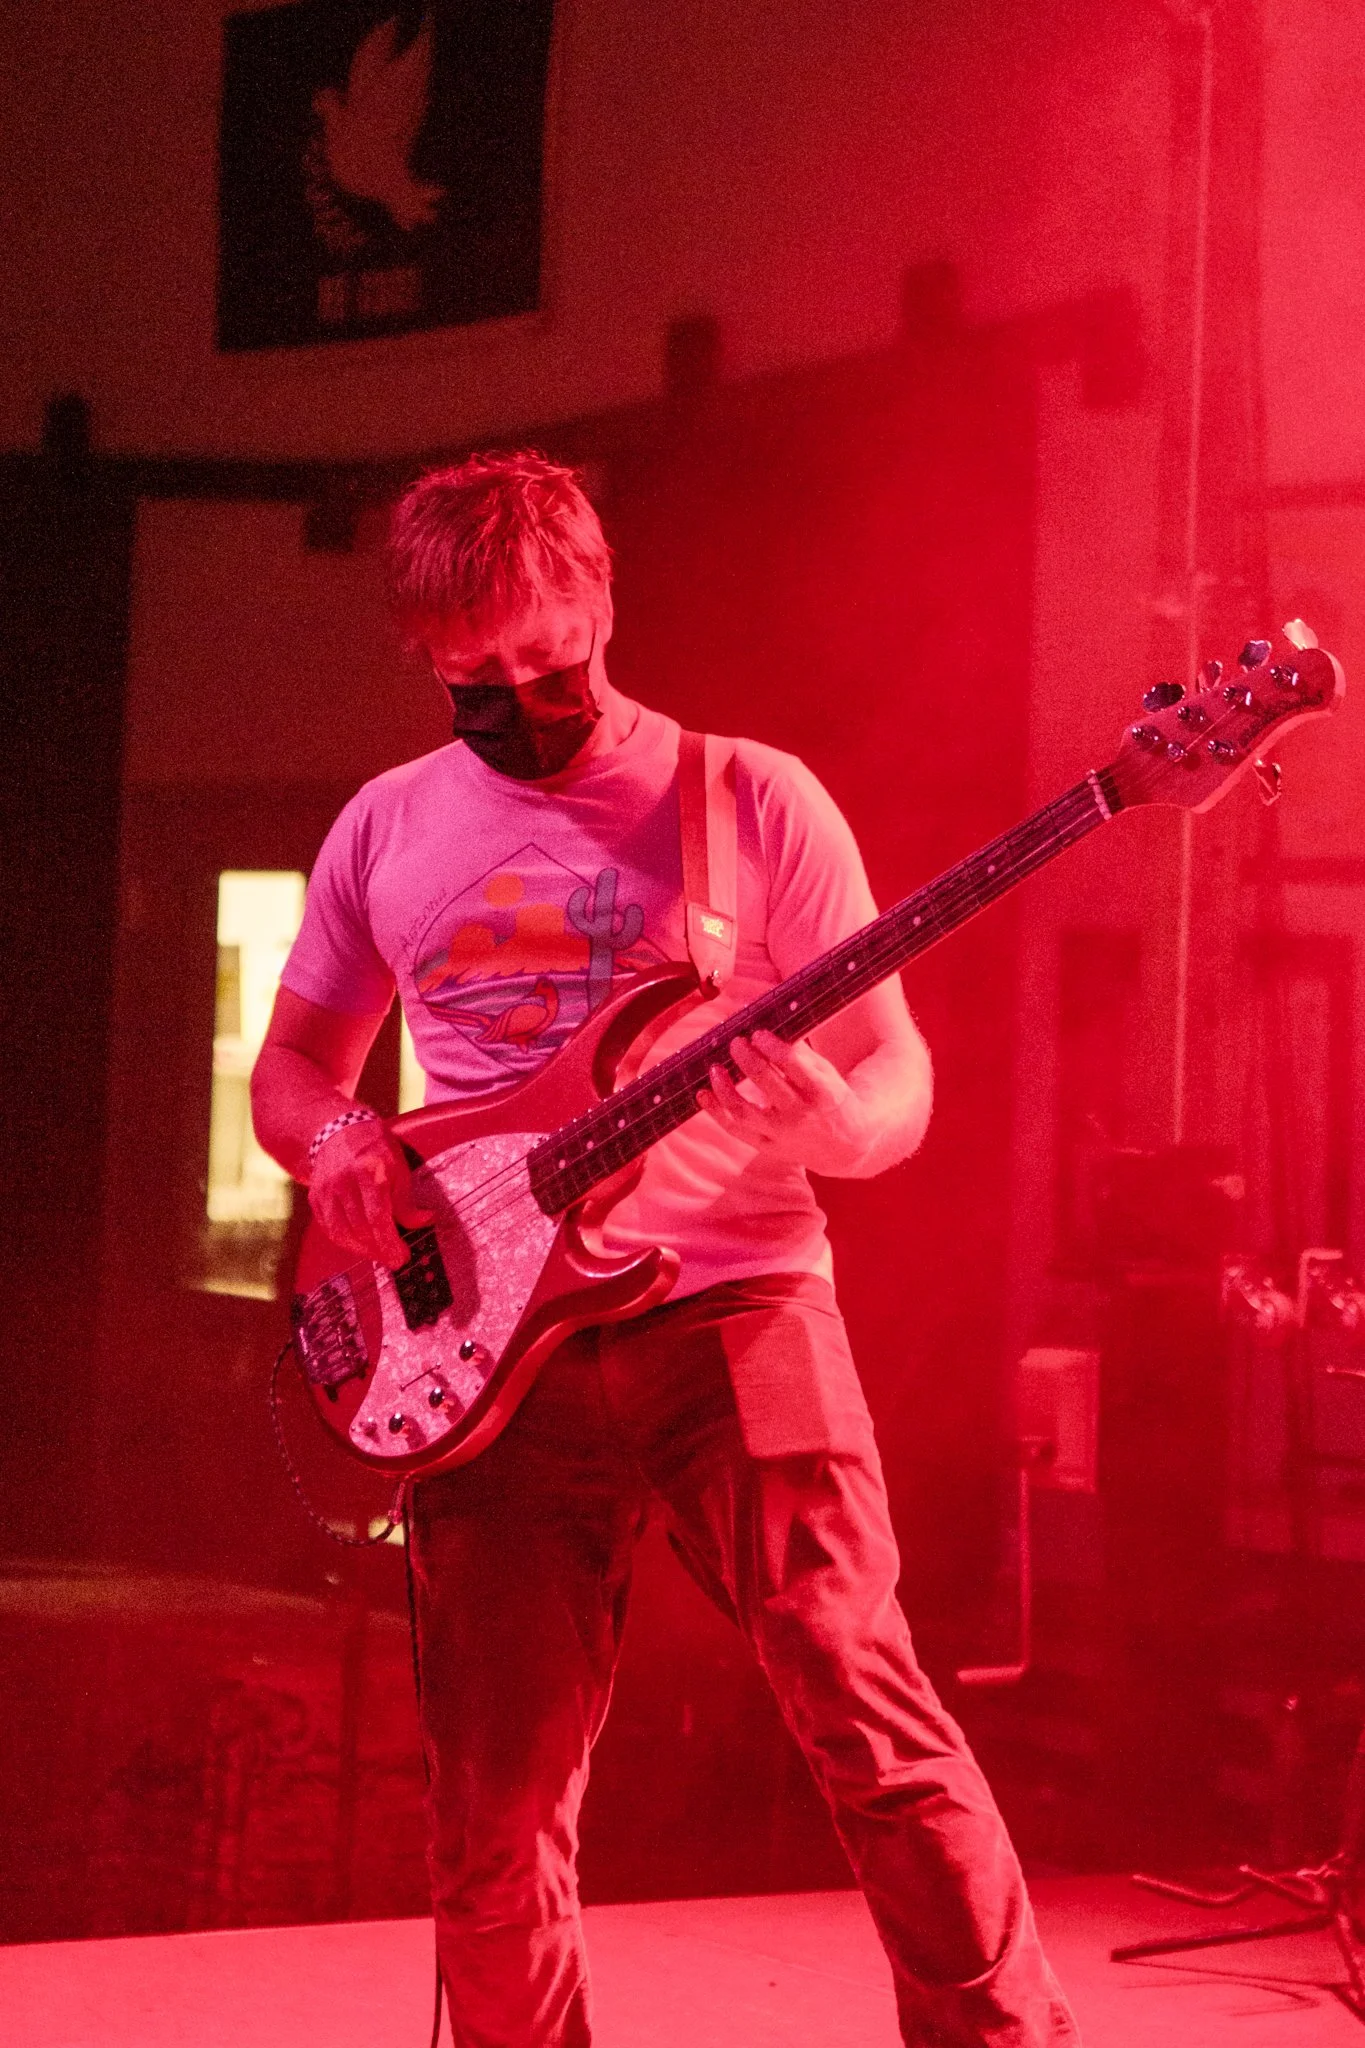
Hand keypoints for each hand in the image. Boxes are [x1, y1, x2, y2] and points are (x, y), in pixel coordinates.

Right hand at [307, 1118, 431, 1267]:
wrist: (336, 1129)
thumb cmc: (374, 1148)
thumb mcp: (398, 1166)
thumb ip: (406, 1199)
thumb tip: (425, 1221)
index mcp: (368, 1172)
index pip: (377, 1216)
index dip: (389, 1241)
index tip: (401, 1256)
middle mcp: (343, 1182)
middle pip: (360, 1228)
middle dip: (379, 1250)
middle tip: (395, 1260)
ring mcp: (326, 1191)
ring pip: (342, 1232)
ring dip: (363, 1250)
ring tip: (380, 1255)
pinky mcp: (315, 1198)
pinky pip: (329, 1228)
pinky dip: (345, 1242)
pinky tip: (361, 1246)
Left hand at [696, 1029, 872, 1175]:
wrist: (846, 1146)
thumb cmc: (832, 1098)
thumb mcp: (826, 1074)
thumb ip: (799, 1053)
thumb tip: (765, 1028)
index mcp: (820, 1090)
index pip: (790, 1062)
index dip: (769, 1044)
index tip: (757, 1033)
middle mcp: (800, 1113)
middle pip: (764, 1080)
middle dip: (745, 1056)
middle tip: (736, 1042)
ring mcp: (782, 1133)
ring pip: (743, 1110)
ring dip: (723, 1087)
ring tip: (715, 1067)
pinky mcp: (768, 1147)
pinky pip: (735, 1130)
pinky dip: (715, 1112)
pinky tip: (703, 1093)